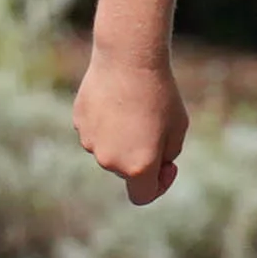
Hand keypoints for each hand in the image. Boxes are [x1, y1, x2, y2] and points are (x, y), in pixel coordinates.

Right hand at [74, 54, 188, 204]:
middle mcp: (110, 161)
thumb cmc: (160, 95)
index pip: (143, 196)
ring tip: (135, 107)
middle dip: (143, 156)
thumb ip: (165, 154)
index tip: (168, 166)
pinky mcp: (79, 124)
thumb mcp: (177, 128)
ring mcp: (90, 143)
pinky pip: (97, 131)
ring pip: (110, 150)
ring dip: (124, 138)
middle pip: (127, 170)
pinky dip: (108, 123)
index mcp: (138, 166)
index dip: (160, 185)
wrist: (128, 61)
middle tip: (156, 125)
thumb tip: (151, 164)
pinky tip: (117, 99)